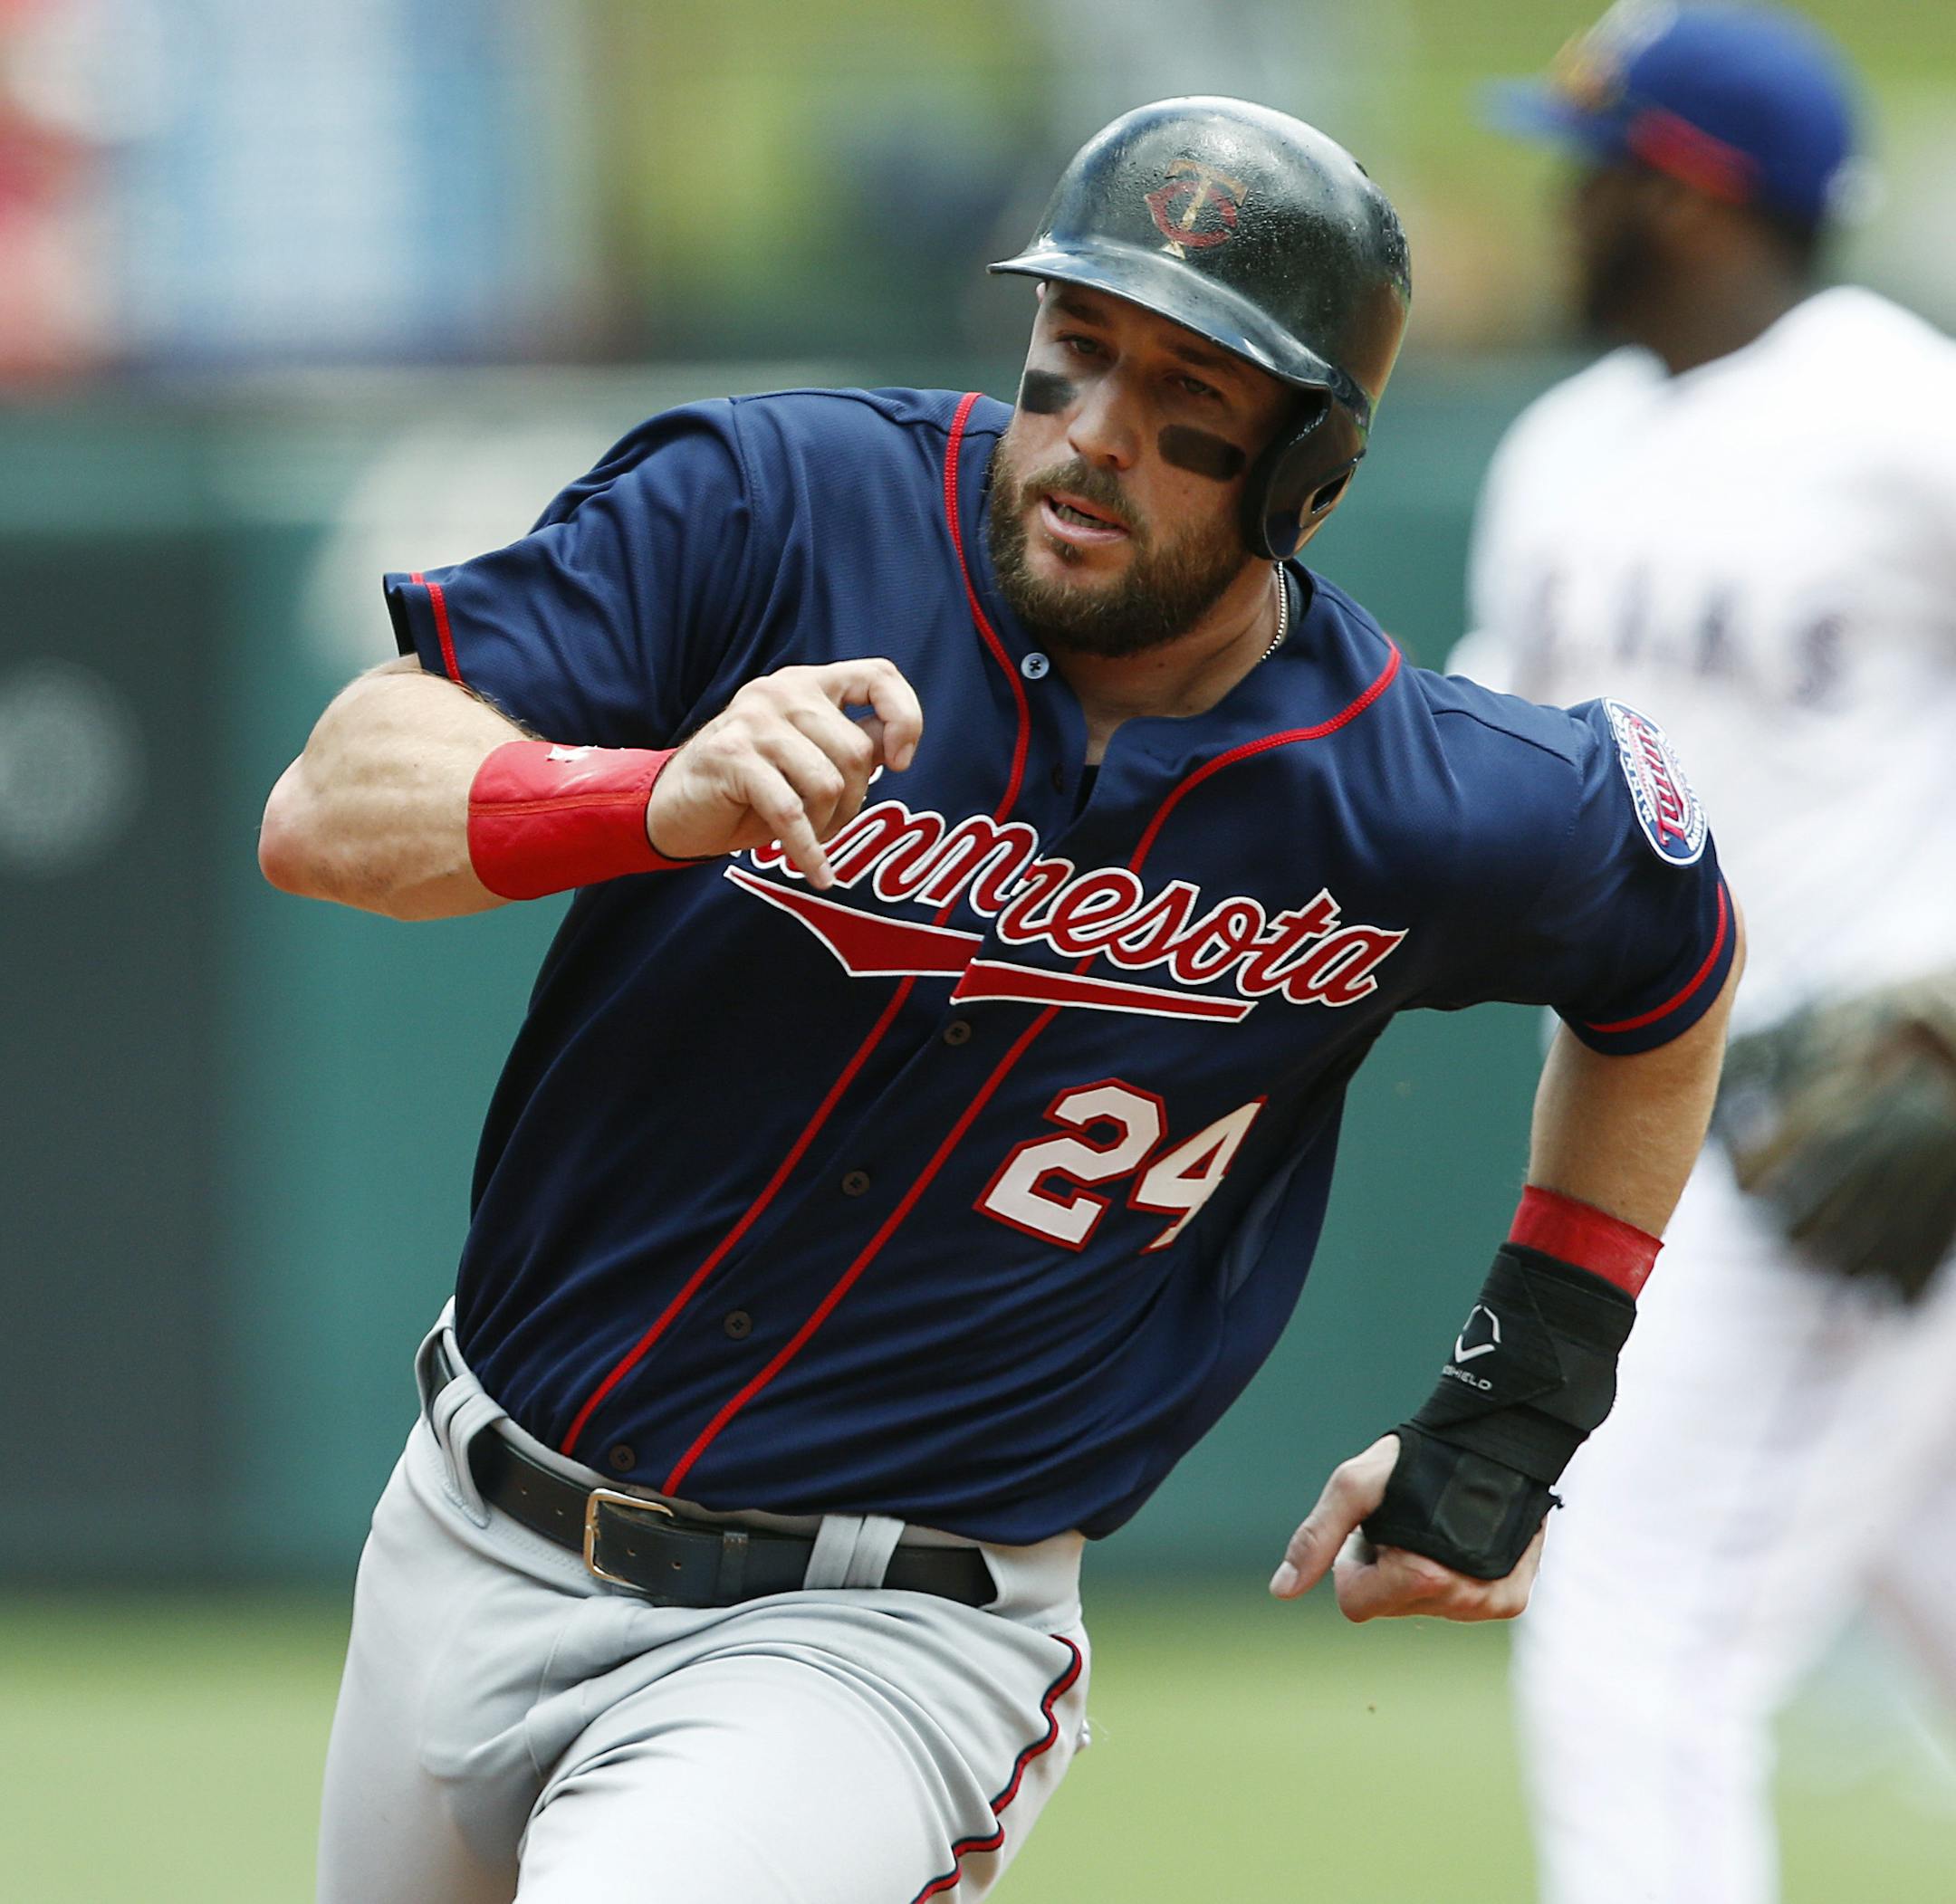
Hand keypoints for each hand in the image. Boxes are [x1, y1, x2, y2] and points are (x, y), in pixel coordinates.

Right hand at [646, 659, 923, 887]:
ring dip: (828, 825)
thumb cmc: (752, 787)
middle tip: (830, 823)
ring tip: (810, 837)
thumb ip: (851, 746)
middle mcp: (782, 691)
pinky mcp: (731, 757)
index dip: (905, 717)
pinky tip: (817, 872)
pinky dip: (809, 850)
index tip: (900, 763)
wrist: (677, 807)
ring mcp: (754, 720)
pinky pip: (791, 812)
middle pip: (856, 751)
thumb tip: (896, 748)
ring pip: (829, 783)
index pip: (880, 677)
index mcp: (808, 683)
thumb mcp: (809, 759)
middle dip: (854, 802)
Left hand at [1267, 1434, 1544, 1621]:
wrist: (1494, 1440)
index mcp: (1423, 1577)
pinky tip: (1459, 1538)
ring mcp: (1490, 1603)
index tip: (1372, 1528)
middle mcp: (1462, 1600)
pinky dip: (1451, 1575)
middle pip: (1388, 1605)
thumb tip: (1280, 1591)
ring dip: (1417, 1570)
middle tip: (1404, 1521)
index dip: (1353, 1563)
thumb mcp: (1353, 1487)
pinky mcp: (1510, 1599)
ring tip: (1435, 1525)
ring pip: (1422, 1606)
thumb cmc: (1416, 1460)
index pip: (1355, 1603)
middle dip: (1384, 1567)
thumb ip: (1315, 1538)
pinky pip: (1458, 1603)